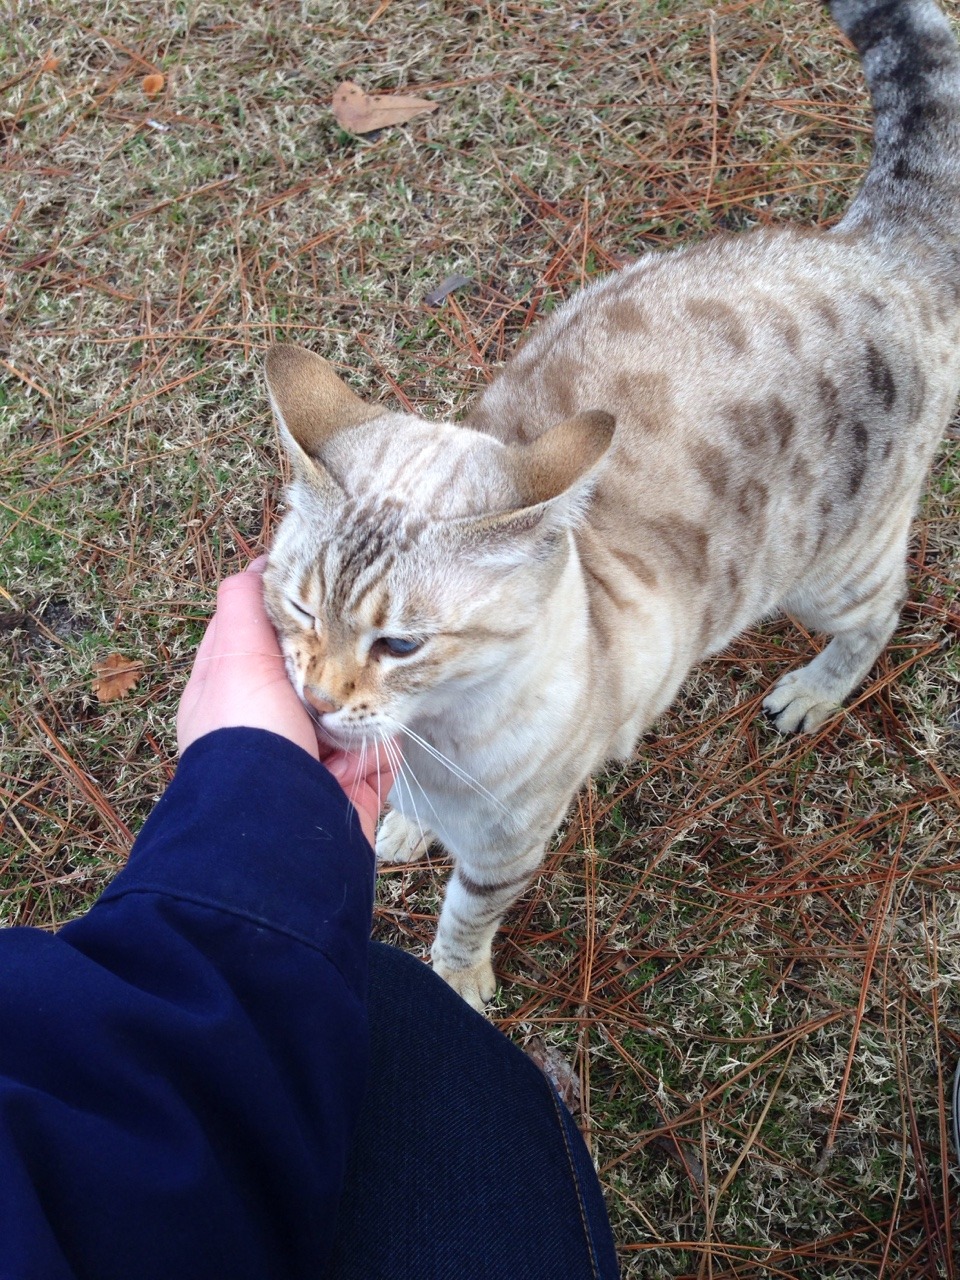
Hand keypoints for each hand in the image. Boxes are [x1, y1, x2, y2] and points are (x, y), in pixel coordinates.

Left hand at [177, 559, 393, 843]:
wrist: (275, 829)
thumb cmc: (245, 736)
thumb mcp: (233, 655)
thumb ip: (243, 606)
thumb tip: (256, 564)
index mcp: (231, 694)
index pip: (261, 638)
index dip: (290, 615)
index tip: (325, 591)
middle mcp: (268, 726)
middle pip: (319, 671)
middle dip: (339, 663)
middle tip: (354, 649)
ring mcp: (309, 760)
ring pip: (355, 710)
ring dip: (362, 708)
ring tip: (359, 708)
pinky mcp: (348, 790)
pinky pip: (378, 753)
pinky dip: (378, 751)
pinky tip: (366, 752)